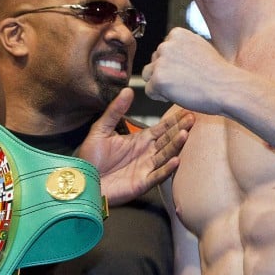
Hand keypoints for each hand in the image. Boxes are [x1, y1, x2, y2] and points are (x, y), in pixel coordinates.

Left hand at [76, 88, 193, 205]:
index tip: (187, 110)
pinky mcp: (141, 183)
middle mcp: (146, 154)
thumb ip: (115, 111)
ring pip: (165, 155)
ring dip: (175, 145)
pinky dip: (167, 169)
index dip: (174, 120)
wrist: (82, 180)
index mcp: (139, 140)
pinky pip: (157, 175)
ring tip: (185, 134)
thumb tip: (127, 90)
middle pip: (167, 140)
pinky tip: (175, 160)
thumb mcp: (101, 129)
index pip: (162, 128)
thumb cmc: (90, 158)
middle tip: (192, 118)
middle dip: (180, 129)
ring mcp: (145, 168)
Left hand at [141, 26, 233, 112]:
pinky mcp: (158, 79)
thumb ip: (181, 48)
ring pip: (148, 75)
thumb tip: (165, 52)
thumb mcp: (199, 49)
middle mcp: (166, 44)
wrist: (228, 88)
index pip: (162, 51)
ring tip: (182, 87)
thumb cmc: (217, 74)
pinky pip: (149, 91)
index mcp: (176, 34)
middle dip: (165, 74)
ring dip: (161, 84)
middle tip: (188, 81)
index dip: (174, 65)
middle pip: (154, 62)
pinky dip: (161, 97)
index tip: (190, 70)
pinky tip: (180, 94)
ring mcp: (161, 61)